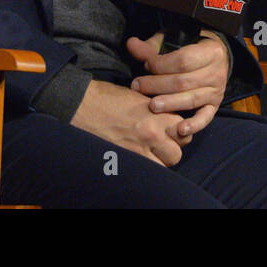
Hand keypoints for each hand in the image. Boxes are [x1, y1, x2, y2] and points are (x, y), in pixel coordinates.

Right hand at [69, 79, 188, 166]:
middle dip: (173, 148)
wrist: (82, 104)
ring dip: (160, 159)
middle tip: (163, 142)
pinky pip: (147, 170)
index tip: (172, 129)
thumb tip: (168, 118)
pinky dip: (147, 166)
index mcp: (157, 115)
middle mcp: (152, 134)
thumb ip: (158, 109)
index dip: (179, 130)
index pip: (183, 129)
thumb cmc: (108, 96)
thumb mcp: (139, 96)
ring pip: (164, 165)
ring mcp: (138, 149)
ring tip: (151, 151)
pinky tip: (140, 156)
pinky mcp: (125, 159)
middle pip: (177, 151)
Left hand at [127, 30, 227, 138]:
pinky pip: (205, 118)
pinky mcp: (214, 107)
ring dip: (169, 104)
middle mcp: (217, 72)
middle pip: (184, 82)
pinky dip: (193, 125)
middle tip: (137, 86)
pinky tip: (179, 129)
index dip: (161, 64)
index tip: (145, 65)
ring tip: (151, 106)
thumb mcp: (174, 41)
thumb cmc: (190, 48)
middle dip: (157, 85)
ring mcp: (217, 91)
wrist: (218, 58)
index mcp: (210, 51)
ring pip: (191, 100)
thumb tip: (131, 44)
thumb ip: (152, 46)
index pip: (183, 60)